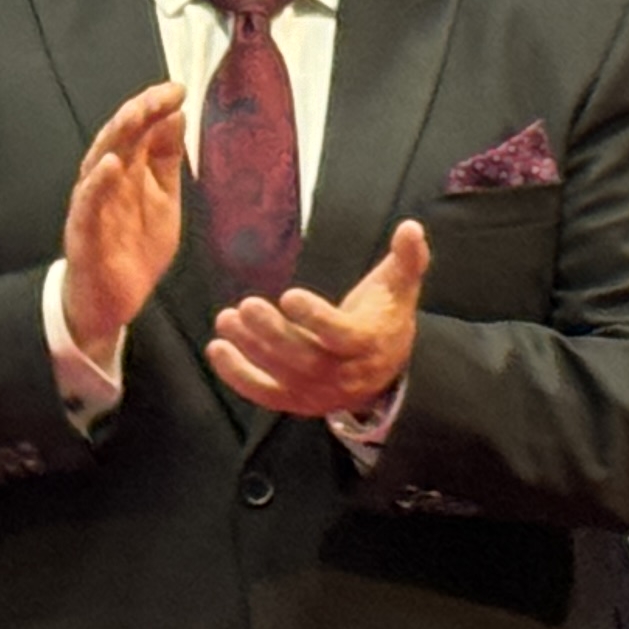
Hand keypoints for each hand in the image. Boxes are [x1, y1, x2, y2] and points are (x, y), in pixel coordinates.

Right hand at [59, 83, 189, 366]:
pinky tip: (111, 165)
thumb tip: (176, 117)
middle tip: (162, 94)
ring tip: (135, 114)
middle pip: (119, 138)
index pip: (139, 130)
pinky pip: (87, 204)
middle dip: (139, 112)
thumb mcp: (163, 201)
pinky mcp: (82, 231)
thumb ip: (166, 163)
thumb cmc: (134, 248)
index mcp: (127, 171)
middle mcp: (106, 181)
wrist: (113, 301)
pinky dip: (97, 183)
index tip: (178, 88)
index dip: (155, 107)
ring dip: (116, 137)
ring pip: (99, 161)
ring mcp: (92, 204)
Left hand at [207, 221, 426, 417]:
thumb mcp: (400, 287)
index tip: (288, 296)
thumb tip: (411, 227)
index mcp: (368, 343)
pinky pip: (266, 394)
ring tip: (226, 320)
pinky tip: (217, 350)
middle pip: (305, 359)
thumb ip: (408, 258)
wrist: (385, 369)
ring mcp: (319, 392)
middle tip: (245, 306)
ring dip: (250, 350)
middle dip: (272, 334)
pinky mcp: (297, 401)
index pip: (340, 335)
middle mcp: (343, 374)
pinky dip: (239, 376)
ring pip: (282, 376)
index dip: (314, 318)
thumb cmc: (385, 317)